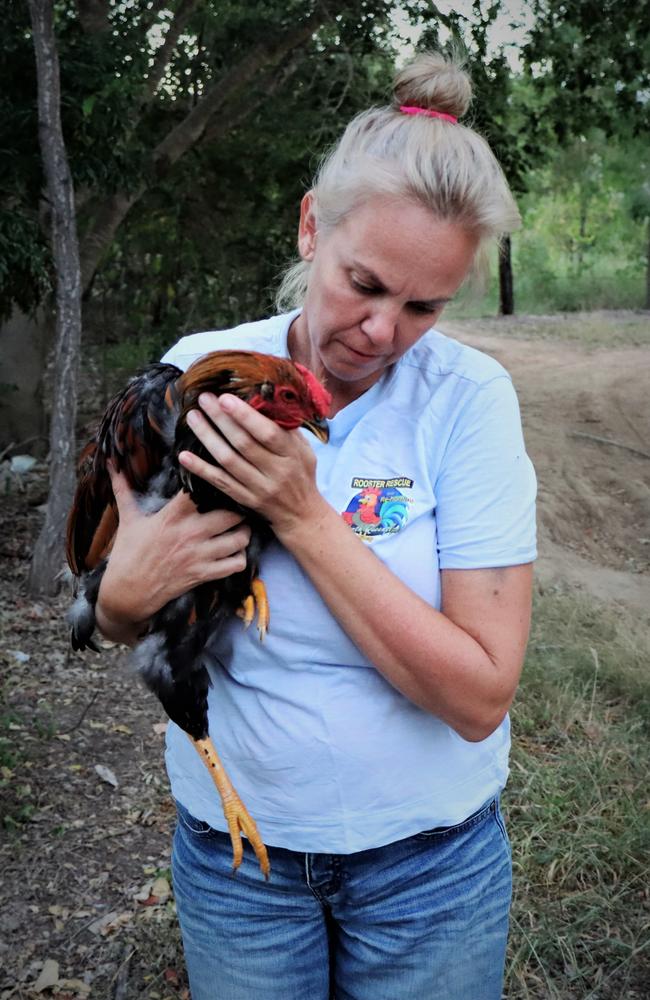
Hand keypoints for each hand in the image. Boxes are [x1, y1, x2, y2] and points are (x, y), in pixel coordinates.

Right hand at [97, 465, 250, 628]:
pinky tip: (233, 552)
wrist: (126, 593)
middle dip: (239, 509)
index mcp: (172, 516)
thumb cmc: (127, 553)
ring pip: (240, 539)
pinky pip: (236, 564)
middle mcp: (190, 533)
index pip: (202, 490)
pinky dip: (240, 558)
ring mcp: (199, 556)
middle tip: (239, 508)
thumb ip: (123, 489)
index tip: (218, 481)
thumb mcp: (127, 519)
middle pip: (232, 513)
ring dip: (244, 533)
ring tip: (239, 529)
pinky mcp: (203, 575)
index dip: (215, 483)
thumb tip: (112, 465)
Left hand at [177, 393, 326, 538]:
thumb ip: (286, 428)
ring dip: (207, 437)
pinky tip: (184, 455)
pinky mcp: (245, 499)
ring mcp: (259, 488)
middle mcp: (276, 472)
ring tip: (193, 418)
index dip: (245, 415)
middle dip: (221, 419)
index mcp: (291, 454)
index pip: (268, 432)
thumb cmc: (301, 473)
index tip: (225, 398)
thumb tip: (263, 399)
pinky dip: (201, 469)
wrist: (301, 514)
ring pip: (228, 461)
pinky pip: (219, 482)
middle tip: (204, 399)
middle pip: (243, 443)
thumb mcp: (303, 449)